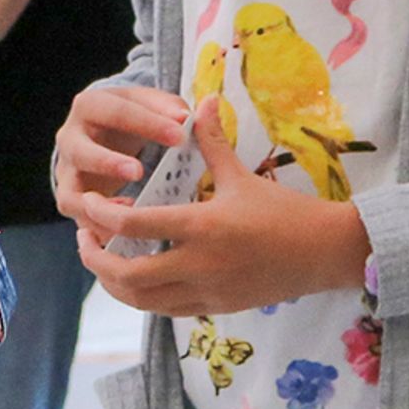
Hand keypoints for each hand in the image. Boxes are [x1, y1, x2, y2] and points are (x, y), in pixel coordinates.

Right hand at [56, 76, 184, 211]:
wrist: (104, 133)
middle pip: (79, 151)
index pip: (116, 111)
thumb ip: (167, 107)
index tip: (180, 136)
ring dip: (98, 207)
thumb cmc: (131, 117)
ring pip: (70, 195)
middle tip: (139, 172)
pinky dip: (99, 224)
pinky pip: (78, 218)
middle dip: (108, 163)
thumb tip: (184, 118)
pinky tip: (128, 219)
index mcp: (90, 105)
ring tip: (131, 209)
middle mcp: (69, 138)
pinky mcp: (69, 197)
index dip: (148, 124)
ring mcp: (66, 172)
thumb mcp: (148, 104)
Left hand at [71, 99, 367, 316]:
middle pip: (127, 275)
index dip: (103, 216)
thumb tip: (203, 100)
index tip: (90, 205)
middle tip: (86, 238)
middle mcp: (199, 265)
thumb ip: (213, 141)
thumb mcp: (243, 175)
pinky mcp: (215, 308)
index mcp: (203, 227)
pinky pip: (165, 309)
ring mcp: (206, 292)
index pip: (135, 225)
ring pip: (142, 300)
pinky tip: (136, 276)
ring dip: (114, 283)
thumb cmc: (284, 211)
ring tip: (104, 258)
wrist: (323, 254)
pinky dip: (142, 295)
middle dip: (96, 259)